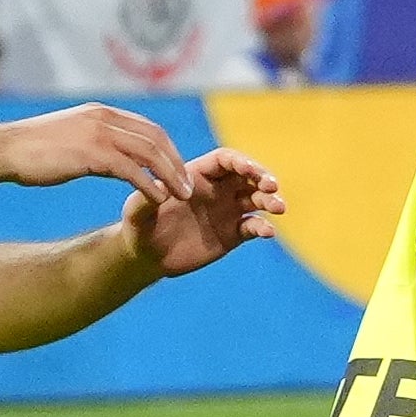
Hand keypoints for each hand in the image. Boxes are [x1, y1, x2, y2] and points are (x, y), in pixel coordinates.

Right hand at [0, 101, 190, 203]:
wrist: (4, 149)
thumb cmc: (31, 150)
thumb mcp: (70, 137)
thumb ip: (94, 142)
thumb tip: (110, 159)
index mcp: (100, 113)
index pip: (148, 127)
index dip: (168, 149)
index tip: (179, 169)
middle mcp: (104, 118)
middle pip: (156, 138)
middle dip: (177, 162)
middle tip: (190, 184)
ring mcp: (99, 133)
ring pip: (150, 153)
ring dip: (171, 175)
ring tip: (183, 195)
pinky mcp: (92, 153)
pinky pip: (132, 170)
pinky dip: (150, 185)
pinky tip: (160, 200)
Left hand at [126, 146, 284, 276]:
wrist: (146, 256)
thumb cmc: (138, 226)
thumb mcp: (136, 210)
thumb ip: (148, 198)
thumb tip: (162, 187)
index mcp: (197, 175)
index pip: (225, 160)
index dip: (240, 161)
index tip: (249, 169)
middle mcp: (217, 189)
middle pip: (247, 176)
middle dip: (262, 177)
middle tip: (272, 186)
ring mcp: (227, 211)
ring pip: (256, 199)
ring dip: (270, 201)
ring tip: (279, 207)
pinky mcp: (232, 234)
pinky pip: (253, 227)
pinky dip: (263, 228)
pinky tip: (267, 232)